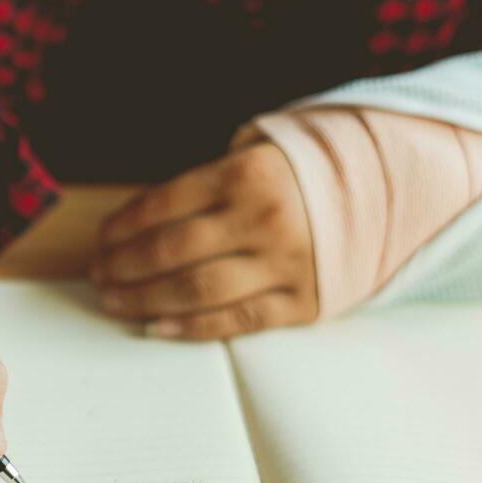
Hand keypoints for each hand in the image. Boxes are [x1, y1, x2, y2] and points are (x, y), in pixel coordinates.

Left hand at [90, 141, 316, 339]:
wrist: (382, 196)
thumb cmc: (296, 178)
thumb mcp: (254, 155)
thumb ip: (201, 184)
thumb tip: (133, 221)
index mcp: (246, 175)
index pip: (163, 204)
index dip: (121, 227)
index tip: (100, 241)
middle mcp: (264, 219)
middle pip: (172, 251)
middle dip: (123, 266)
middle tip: (99, 274)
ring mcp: (285, 264)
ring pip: (197, 290)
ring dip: (145, 299)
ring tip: (115, 301)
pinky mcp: (302, 303)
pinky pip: (236, 321)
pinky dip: (189, 328)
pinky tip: (155, 327)